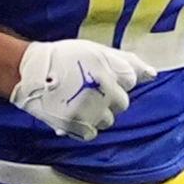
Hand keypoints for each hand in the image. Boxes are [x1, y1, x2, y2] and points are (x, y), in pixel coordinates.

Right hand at [9, 37, 153, 139]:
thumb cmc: (64, 58)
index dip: (117, 78)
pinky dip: (85, 125)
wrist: (30, 73)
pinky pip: (93, 132)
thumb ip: (126, 61)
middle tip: (89, 89)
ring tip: (79, 100)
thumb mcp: (96, 51)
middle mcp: (104, 92)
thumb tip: (153, 74)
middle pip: (122, 103)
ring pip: (108, 120)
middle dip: (110, 97)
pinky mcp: (79, 127)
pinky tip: (73, 112)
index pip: (131, 80)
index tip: (100, 75)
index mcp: (109, 70)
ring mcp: (92, 111)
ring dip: (98, 112)